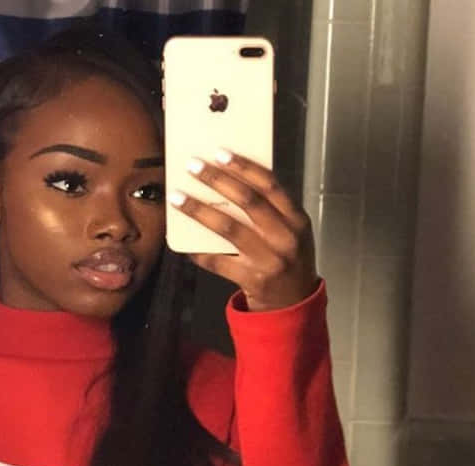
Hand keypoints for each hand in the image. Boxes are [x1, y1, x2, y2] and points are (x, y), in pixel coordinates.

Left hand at [169, 151, 318, 310]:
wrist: (293, 303)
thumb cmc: (287, 259)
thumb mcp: (290, 232)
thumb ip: (270, 210)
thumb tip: (228, 182)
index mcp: (296, 220)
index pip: (270, 185)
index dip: (245, 167)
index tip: (220, 152)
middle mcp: (285, 238)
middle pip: (248, 201)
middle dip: (217, 181)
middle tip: (193, 166)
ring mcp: (268, 260)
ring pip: (229, 229)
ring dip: (199, 211)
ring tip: (178, 198)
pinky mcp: (251, 280)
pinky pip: (218, 261)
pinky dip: (199, 251)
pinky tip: (184, 244)